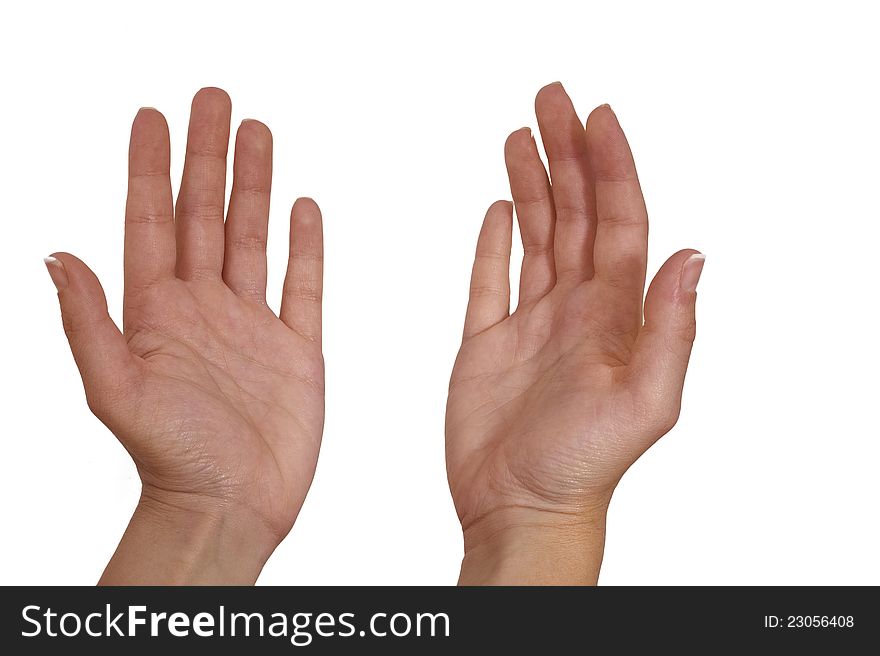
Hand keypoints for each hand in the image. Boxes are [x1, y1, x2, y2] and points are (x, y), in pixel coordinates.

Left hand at [45, 88, 323, 583]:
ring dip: (255, 184)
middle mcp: (203, 308)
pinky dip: (304, 244)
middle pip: (206, 214)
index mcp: (157, 312)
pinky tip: (303, 208)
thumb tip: (56, 255)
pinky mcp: (295, 347)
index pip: (152, 220)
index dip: (150, 166)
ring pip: (253, 236)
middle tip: (214, 100)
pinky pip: (301, 283)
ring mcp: (252, 324)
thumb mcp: (115, 390)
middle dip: (209, 154)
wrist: (231, 508)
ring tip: (258, 134)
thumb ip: (89, 322)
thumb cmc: (172, 460)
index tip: (152, 115)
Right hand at [446, 83, 702, 583]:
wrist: (522, 508)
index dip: (611, 169)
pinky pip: (490, 279)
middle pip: (575, 215)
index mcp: (613, 315)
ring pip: (535, 236)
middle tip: (552, 100)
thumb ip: (671, 328)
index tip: (598, 119)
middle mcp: (576, 310)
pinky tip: (501, 205)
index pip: (617, 223)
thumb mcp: (646, 402)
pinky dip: (494, 241)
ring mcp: (530, 323)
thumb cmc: (583, 467)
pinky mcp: (487, 342)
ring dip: (532, 183)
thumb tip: (692, 254)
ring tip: (523, 135)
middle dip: (566, 154)